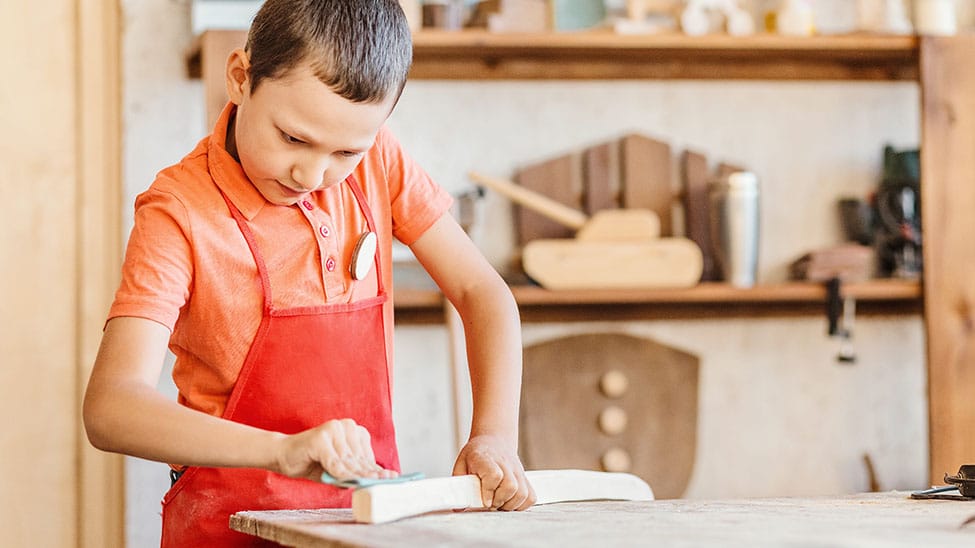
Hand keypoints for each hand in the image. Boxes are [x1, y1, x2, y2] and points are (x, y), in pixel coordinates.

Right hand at [272, 419, 396, 481]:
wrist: (285, 455)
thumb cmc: (314, 462)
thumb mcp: (338, 469)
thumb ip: (355, 472)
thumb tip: (376, 480)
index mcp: (354, 430)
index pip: (367, 456)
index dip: (377, 470)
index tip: (390, 479)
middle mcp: (345, 426)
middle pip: (359, 459)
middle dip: (367, 475)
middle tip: (379, 485)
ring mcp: (333, 430)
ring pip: (347, 461)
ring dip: (354, 477)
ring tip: (362, 487)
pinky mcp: (320, 438)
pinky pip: (333, 461)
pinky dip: (339, 474)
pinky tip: (346, 483)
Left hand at [452, 434, 535, 510]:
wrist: (494, 440)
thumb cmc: (475, 455)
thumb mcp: (461, 465)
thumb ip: (459, 485)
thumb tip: (458, 507)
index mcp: (485, 457)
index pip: (494, 475)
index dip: (489, 491)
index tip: (485, 500)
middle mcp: (505, 463)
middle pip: (510, 486)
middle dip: (499, 501)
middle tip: (490, 503)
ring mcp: (517, 470)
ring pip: (522, 493)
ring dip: (510, 504)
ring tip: (499, 503)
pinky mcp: (525, 477)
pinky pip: (530, 496)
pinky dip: (521, 504)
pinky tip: (509, 501)